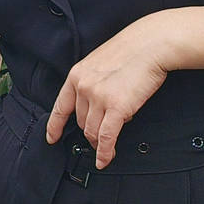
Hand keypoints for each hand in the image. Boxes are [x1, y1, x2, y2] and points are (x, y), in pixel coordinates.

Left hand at [44, 18, 171, 167]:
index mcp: (77, 75)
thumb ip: (93, 82)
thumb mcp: (100, 62)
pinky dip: (105, 152)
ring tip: (107, 147)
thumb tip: (96, 104)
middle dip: (90, 133)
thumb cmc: (132, 51)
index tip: (52, 138)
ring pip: (93, 132)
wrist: (151, 44)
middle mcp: (83, 87)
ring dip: (99, 143)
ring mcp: (98, 97)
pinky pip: (107, 137)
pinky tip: (105, 159)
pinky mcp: (116, 107)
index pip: (60, 106)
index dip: (55, 126)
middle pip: (81, 123)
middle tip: (100, 140)